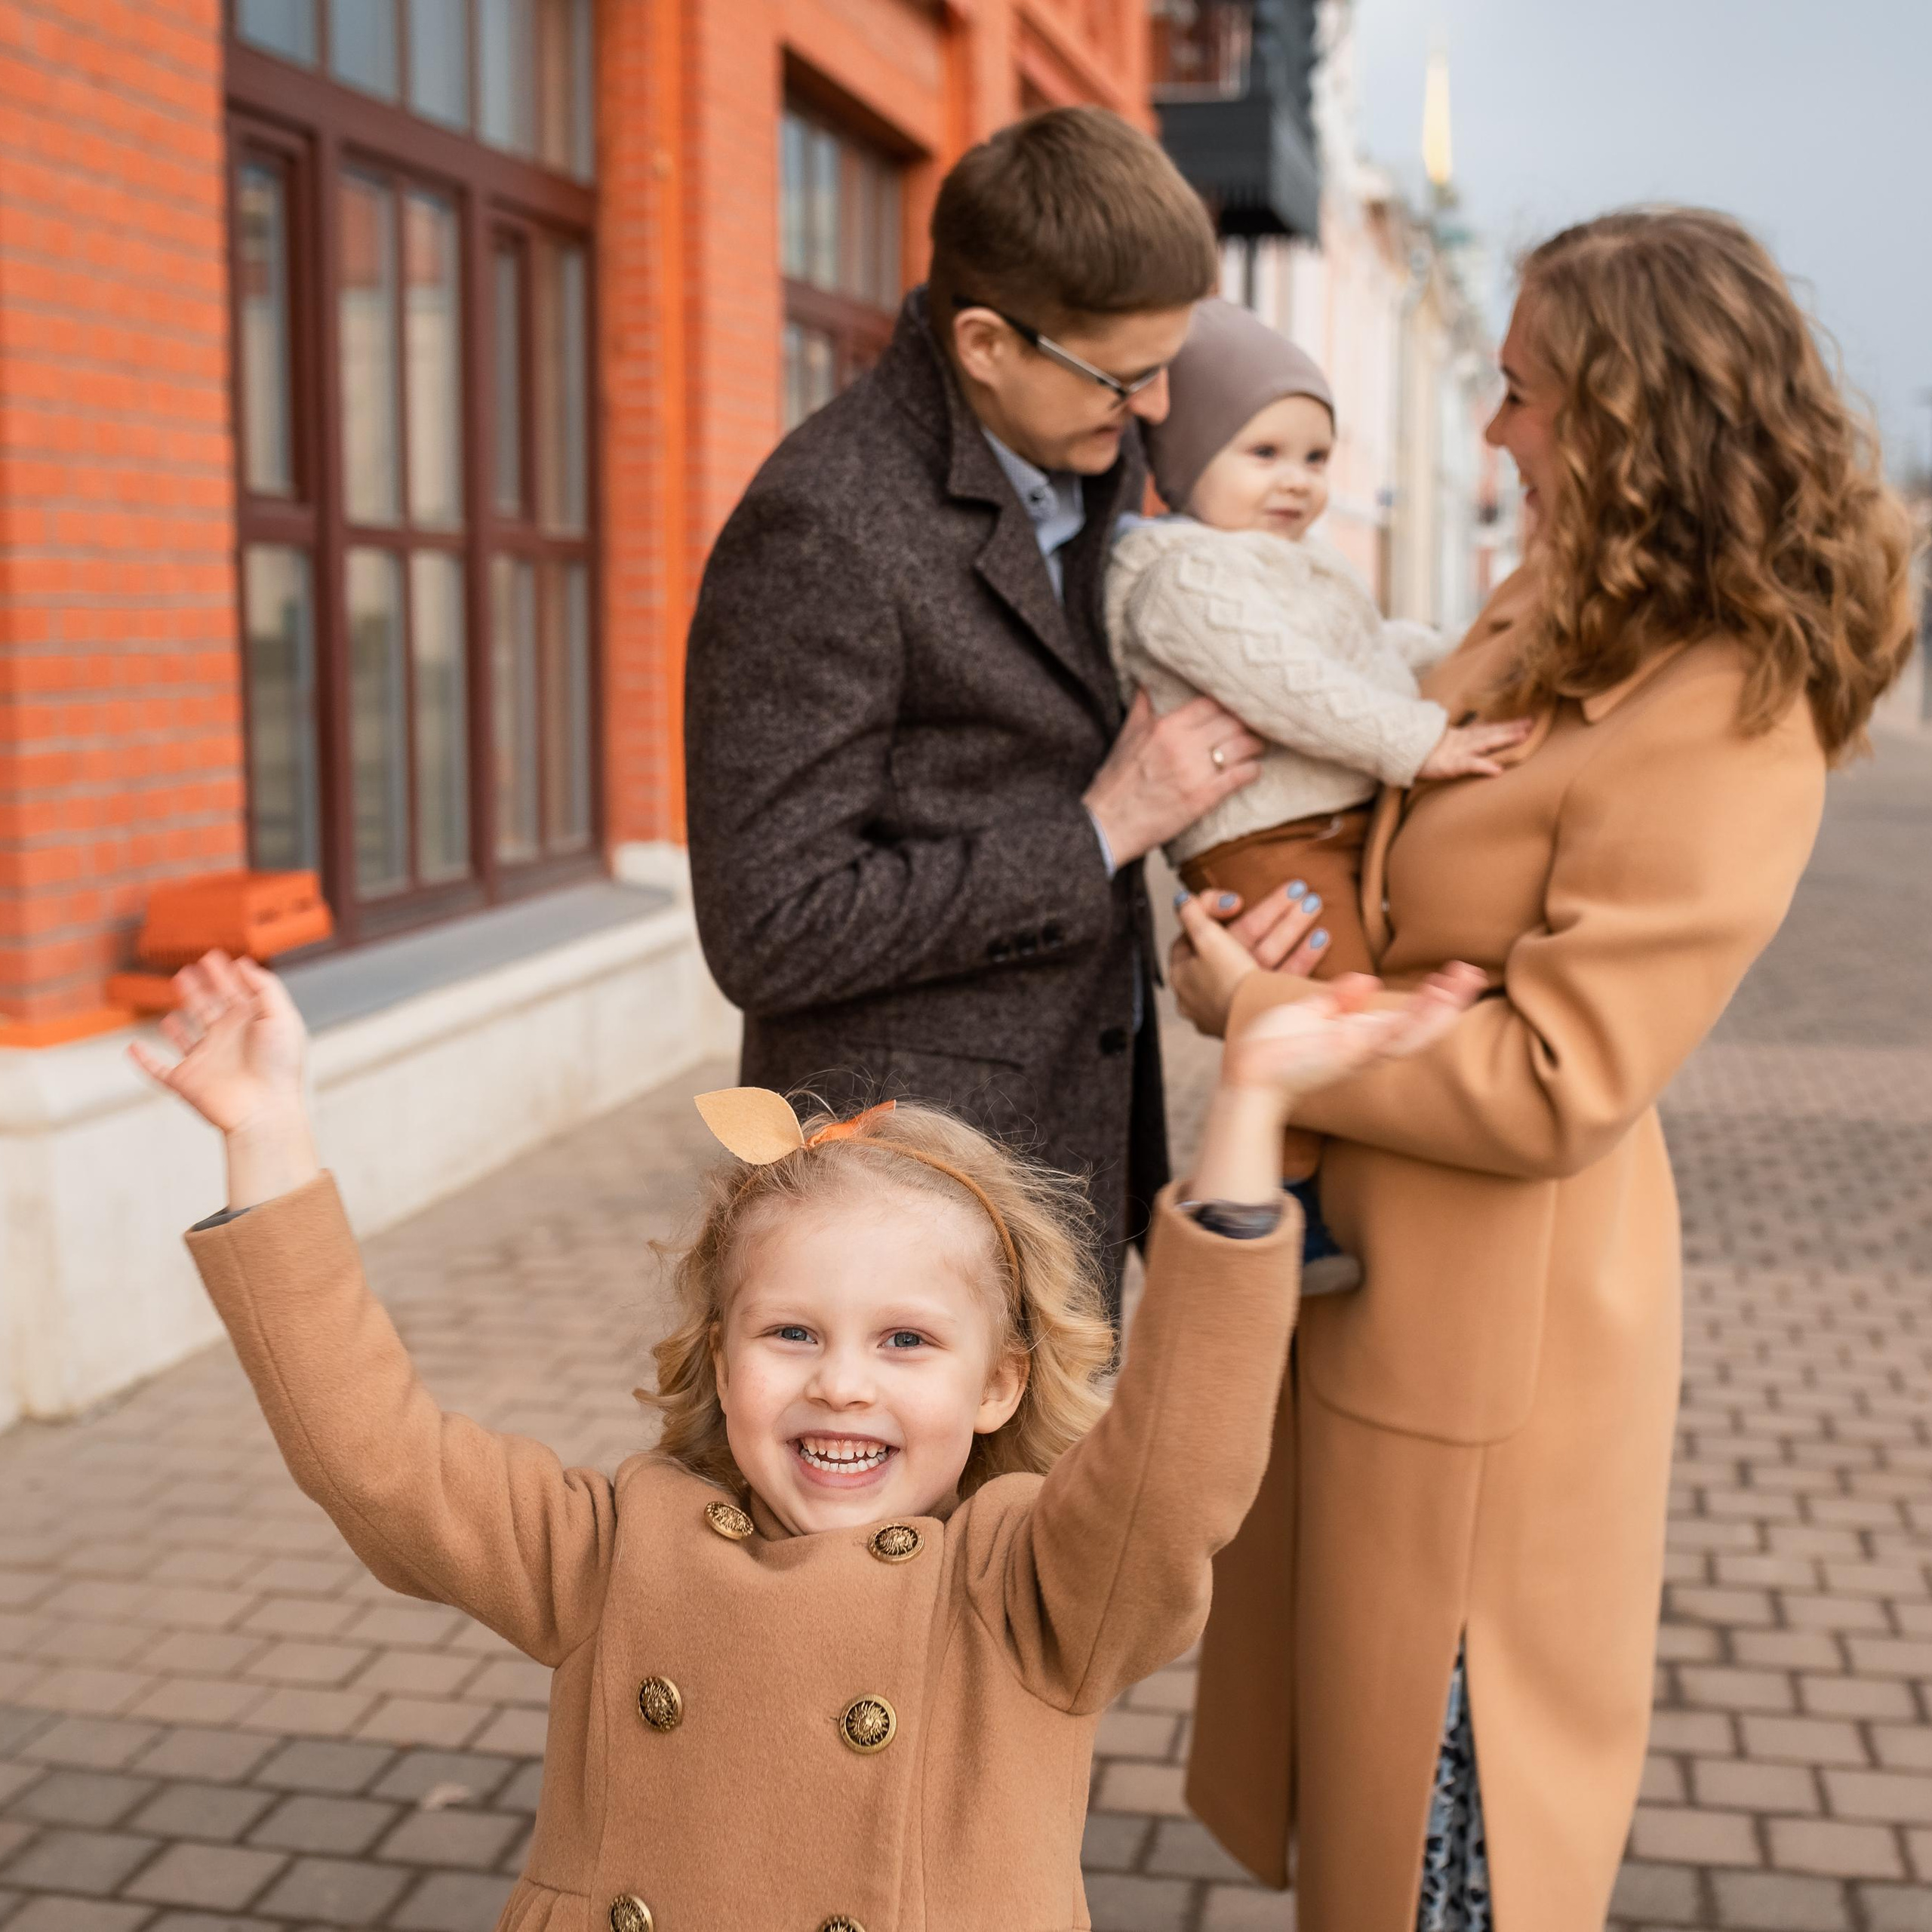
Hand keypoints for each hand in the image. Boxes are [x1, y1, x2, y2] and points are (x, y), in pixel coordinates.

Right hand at [129, 951, 319, 1209]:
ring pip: (185, 1036)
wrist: (265, 1110)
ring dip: (178, 1020)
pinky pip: (158, 1071)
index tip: (214, 956)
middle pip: (208, 1009)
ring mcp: (204, 1061)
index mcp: (249, 1026)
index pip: (234, 994)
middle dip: (200, 989)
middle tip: (191, 968)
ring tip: (174, 1001)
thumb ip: (264, 987)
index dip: (224, 975)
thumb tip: (244, 963)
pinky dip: (143, 1061)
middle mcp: (226, 1041)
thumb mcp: (280, 1016)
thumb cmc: (278, 1065)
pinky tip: (132, 1047)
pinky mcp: (185, 1082)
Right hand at [1083, 689, 1263, 866]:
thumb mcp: (1126, 735)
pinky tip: (1255, 769)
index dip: (1229, 703)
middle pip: (1232, 722)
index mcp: (1165, 727)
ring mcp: (1195, 772)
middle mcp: (1182, 745)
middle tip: (1255, 726)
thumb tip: (1147, 681)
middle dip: (1247, 723)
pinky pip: (1240, 776)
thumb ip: (1142, 706)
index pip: (1211, 703)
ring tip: (1257, 747)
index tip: (1237, 706)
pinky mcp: (1203, 798)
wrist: (1108, 824)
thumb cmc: (1116, 781)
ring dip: (1255, 746)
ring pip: (1241, 747)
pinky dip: (1252, 771)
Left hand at [1169, 884, 1329, 1038]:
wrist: (1255, 1026)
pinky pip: (1282, 978)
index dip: (1216, 909)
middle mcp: (1209, 990)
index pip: (1197, 933)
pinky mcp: (1264, 1011)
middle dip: (1273, 914)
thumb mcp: (1205, 940)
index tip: (1238, 900)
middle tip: (1298, 892)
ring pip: (1265, 956)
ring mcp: (1238, 1002)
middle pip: (1240, 941)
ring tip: (1314, 903)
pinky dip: (1302, 957)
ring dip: (1292, 928)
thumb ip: (1193, 916)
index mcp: (1185, 975)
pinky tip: (1321, 938)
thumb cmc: (1224, 985)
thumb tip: (1182, 900)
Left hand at [1188, 966, 1482, 1204]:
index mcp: (1360, 1036)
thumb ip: (1338, 1000)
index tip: (1454, 972)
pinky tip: (1433, 1001)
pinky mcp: (1349, 1053)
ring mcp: (1361, 1052)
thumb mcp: (1309, 1013)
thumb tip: (1368, 980)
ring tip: (1462, 984)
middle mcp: (1367, 1047)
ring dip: (1441, 1011)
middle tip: (1472, 974)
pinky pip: (1389, 1038)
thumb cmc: (1273, 1047)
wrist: (1248, 1071)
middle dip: (1449, 1002)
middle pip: (1421, 1028)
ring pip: (1414, 1035)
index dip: (1433, 997)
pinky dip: (1414, 1021)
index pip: (1407, 1016)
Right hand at [1416, 716, 1534, 780]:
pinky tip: (1497, 770)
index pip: (1488, 729)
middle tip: (1532, 723)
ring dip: (1504, 739)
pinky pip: (1469, 766)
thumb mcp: (1438, 746)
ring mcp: (1457, 752)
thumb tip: (1462, 739)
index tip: (1526, 719)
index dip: (1506, 724)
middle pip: (1491, 733)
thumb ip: (1452, 742)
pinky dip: (1483, 767)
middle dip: (1512, 728)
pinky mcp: (1449, 765)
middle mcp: (1462, 742)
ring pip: (1485, 743)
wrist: (1395, 750)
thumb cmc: (1417, 752)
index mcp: (1461, 738)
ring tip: (1523, 736)